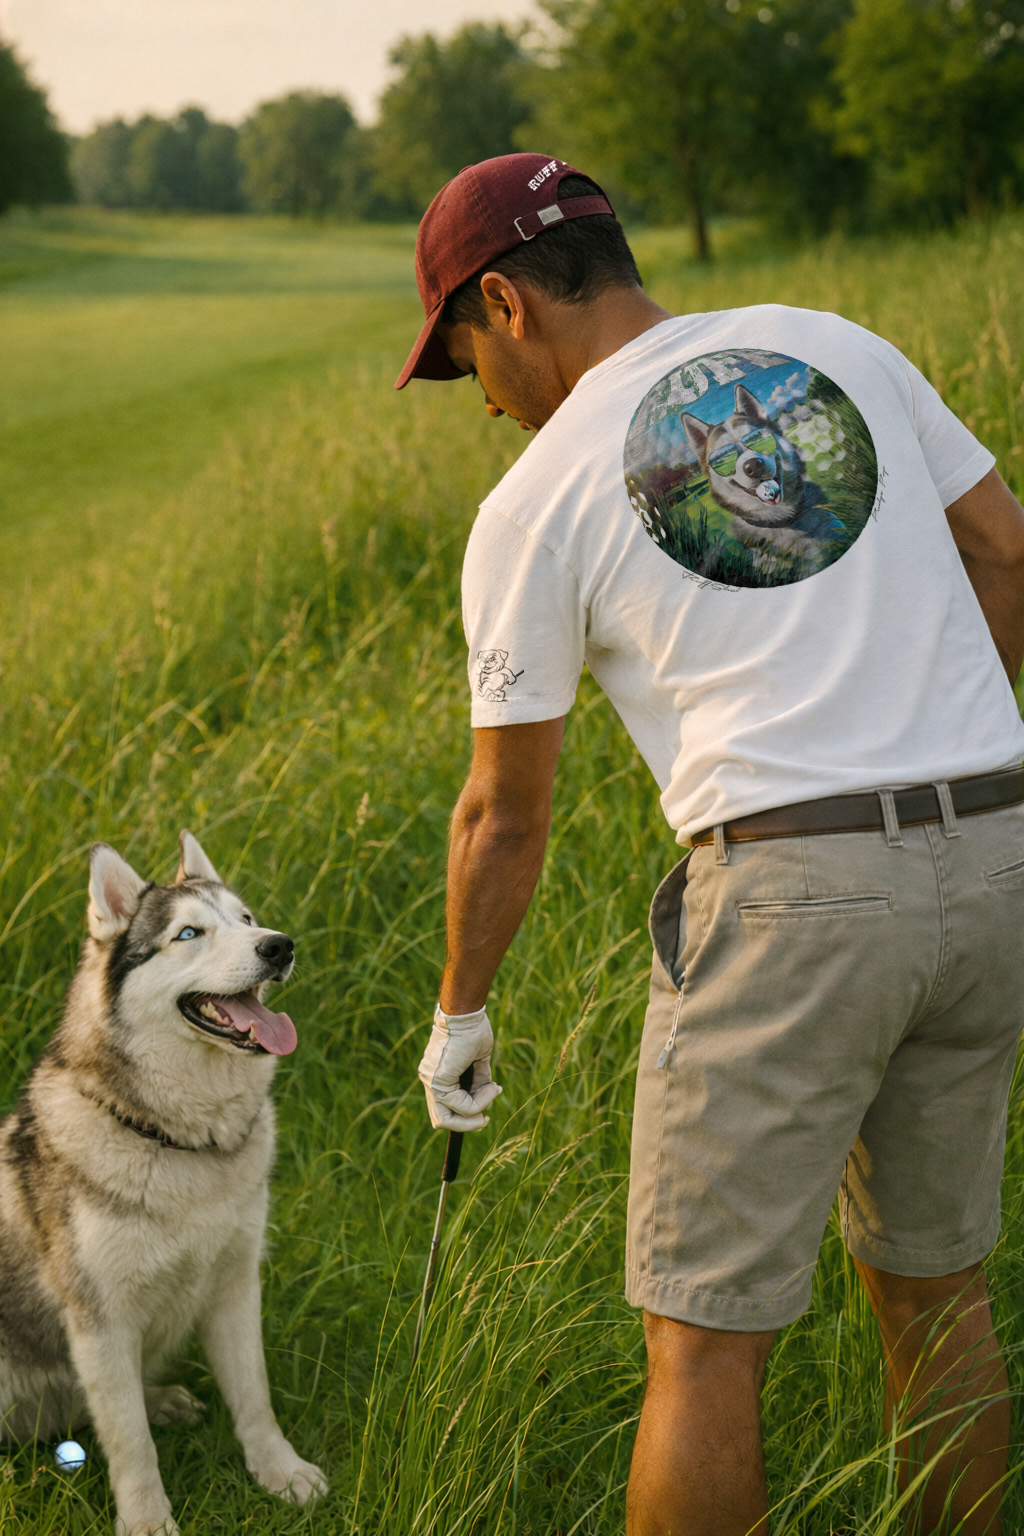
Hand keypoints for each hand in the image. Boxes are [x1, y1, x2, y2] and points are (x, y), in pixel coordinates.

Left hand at [418, 1003, 502, 1130]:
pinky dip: (480, 1101)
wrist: (466, 1012)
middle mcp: (428, 1080)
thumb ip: (478, 1080)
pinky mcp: (439, 1081)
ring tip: (492, 1092)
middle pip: (441, 1121)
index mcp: (435, 1074)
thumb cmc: (472, 1029)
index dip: (466, 1114)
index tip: (487, 1100)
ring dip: (475, 1113)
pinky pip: (462, 1105)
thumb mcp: (478, 1059)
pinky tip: (491, 1087)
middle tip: (485, 1118)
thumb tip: (488, 1094)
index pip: (444, 1108)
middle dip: (467, 1123)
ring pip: (448, 1119)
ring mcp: (431, 1081)